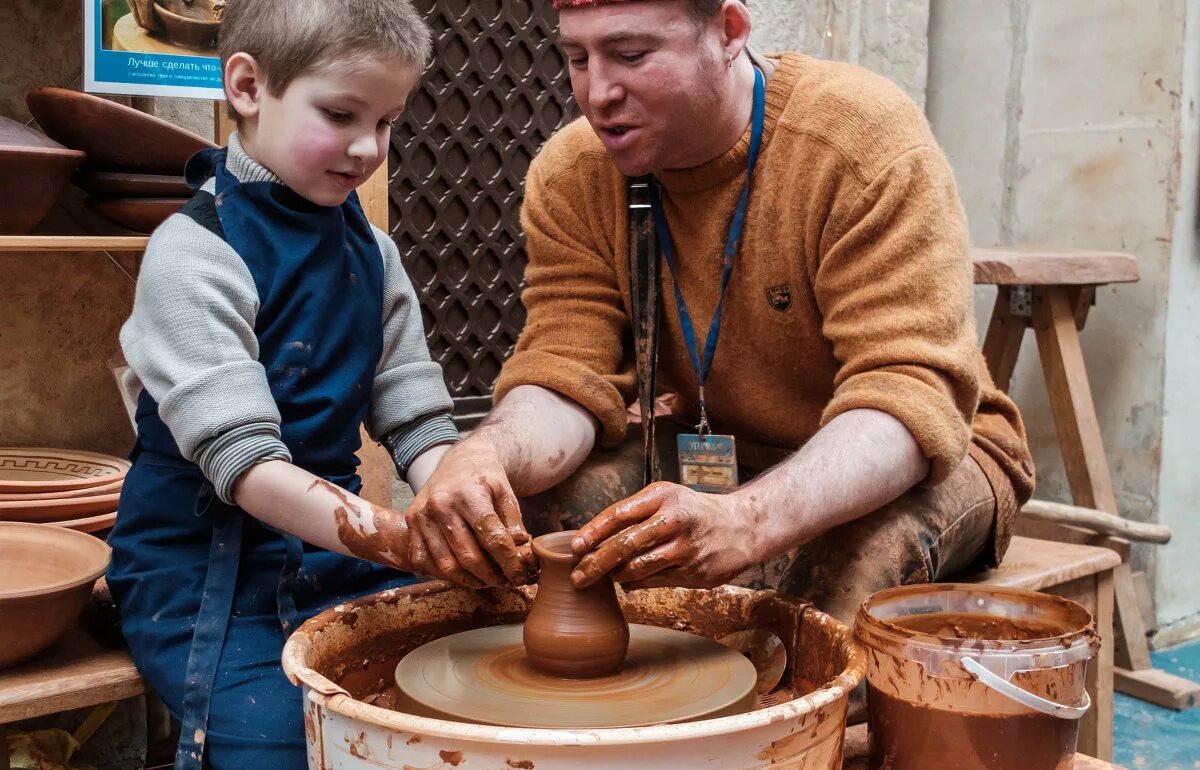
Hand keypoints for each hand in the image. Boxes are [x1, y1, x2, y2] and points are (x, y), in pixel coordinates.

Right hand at [404, 438, 537, 588]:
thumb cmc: (485, 479)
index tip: (520, 575)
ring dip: (470, 580)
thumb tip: (521, 555)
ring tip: (487, 581)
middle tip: (505, 582)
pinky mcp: (410, 525)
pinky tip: (464, 574)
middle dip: (491, 576)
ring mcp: (422, 516)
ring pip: (446, 565)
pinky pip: (425, 562)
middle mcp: (440, 505)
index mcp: (468, 494)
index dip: (508, 561)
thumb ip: (513, 525)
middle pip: (468, 555)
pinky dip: (445, 574)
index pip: (491, 537)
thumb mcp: (506, 494)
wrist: (459, 460)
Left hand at [569, 482, 764, 589]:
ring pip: (638, 568)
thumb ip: (633, 515)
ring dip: (616, 575)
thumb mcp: (666, 499)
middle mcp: (674, 520)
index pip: (619, 514)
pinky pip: (656, 581)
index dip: (594, 532)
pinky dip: (639, 583)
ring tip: (604, 577)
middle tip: (578, 577)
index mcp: (663, 496)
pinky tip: (630, 581)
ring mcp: (686, 549)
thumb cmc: (693, 511)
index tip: (575, 547)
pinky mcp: (695, 572)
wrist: (742, 527)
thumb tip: (595, 543)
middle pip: (625, 544)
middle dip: (596, 564)